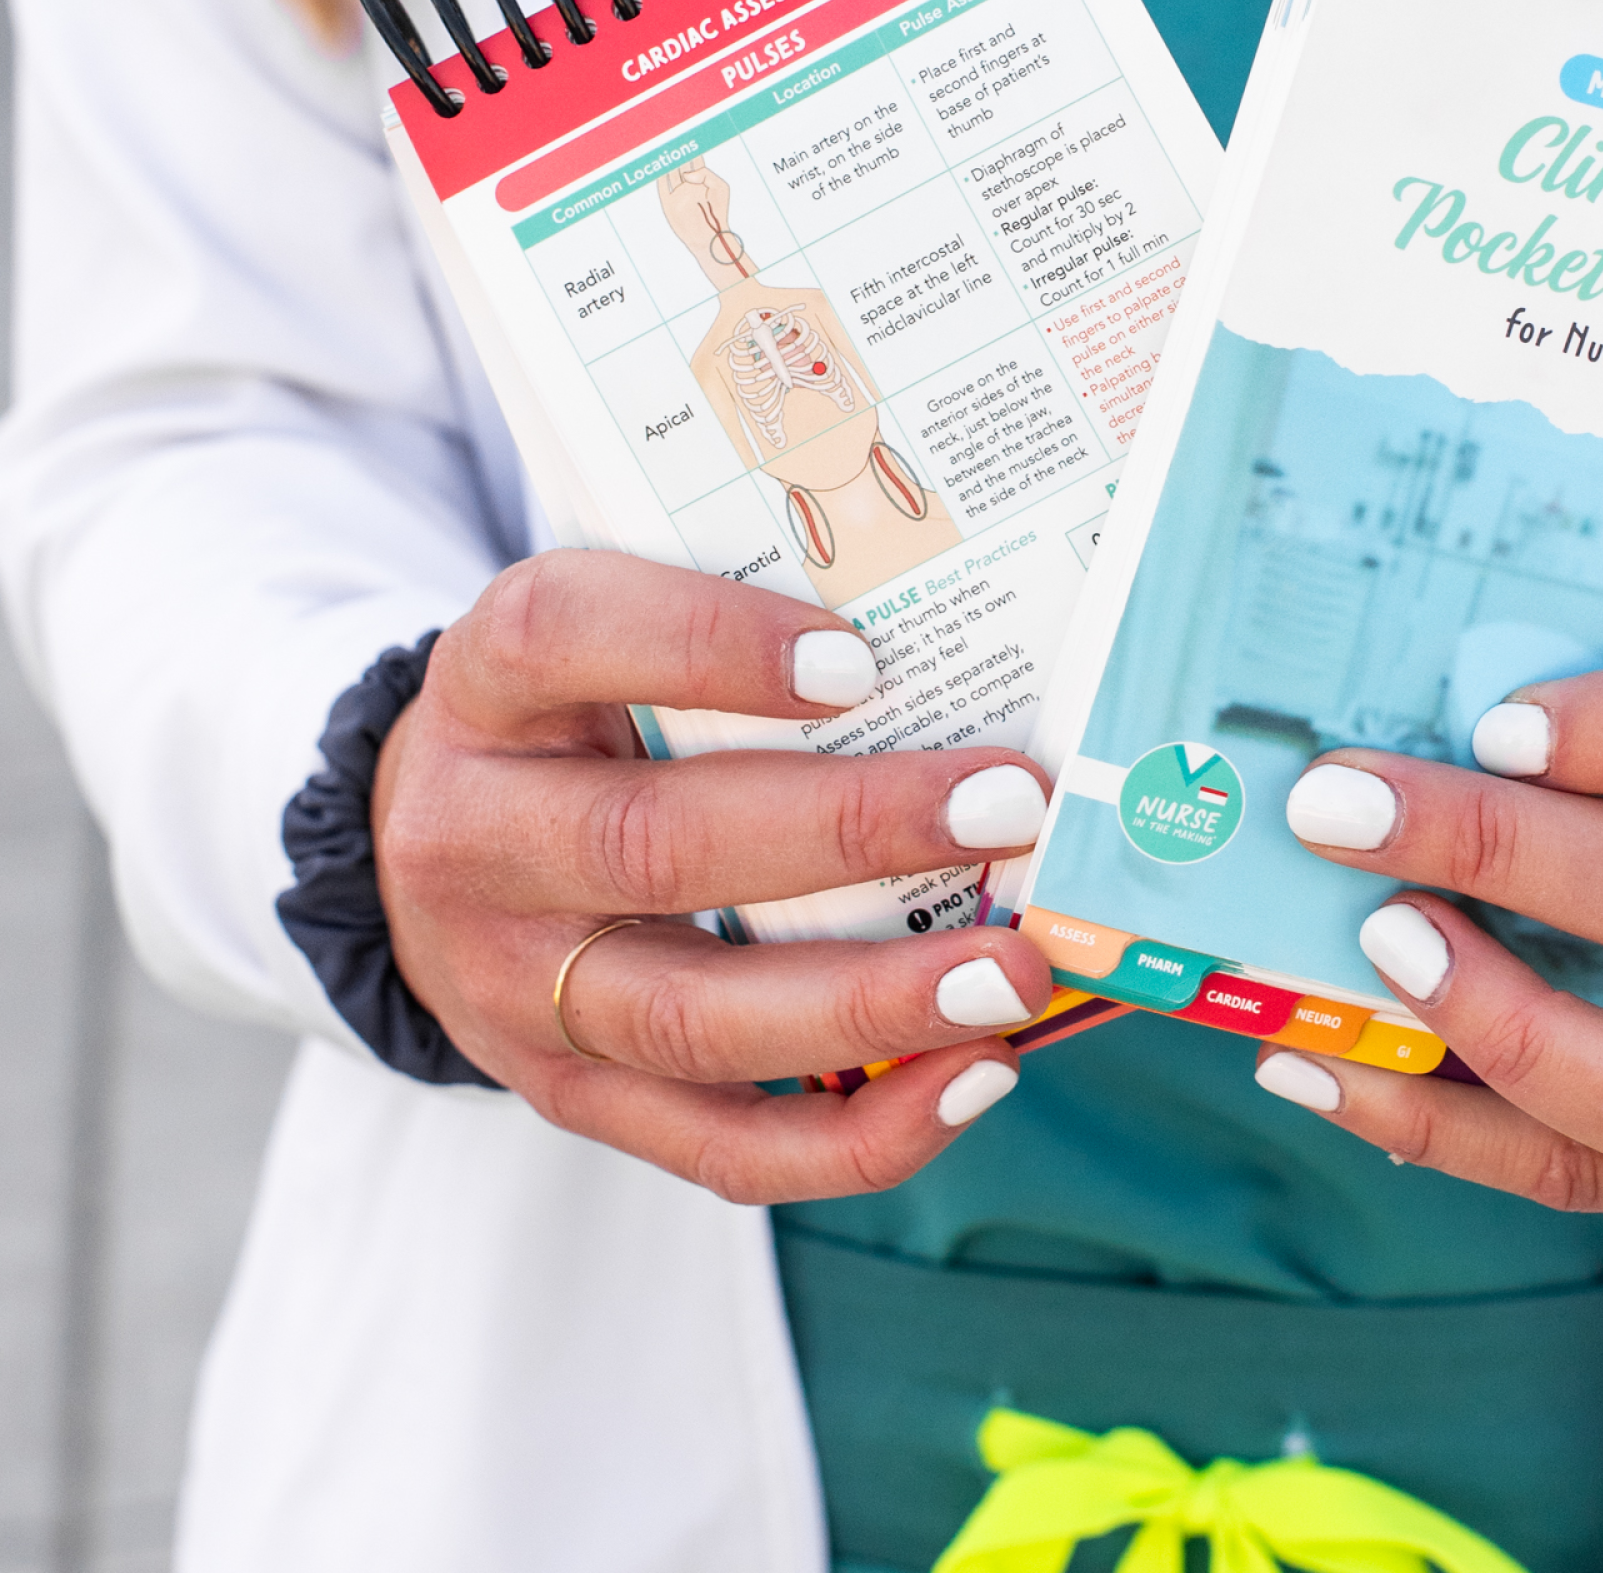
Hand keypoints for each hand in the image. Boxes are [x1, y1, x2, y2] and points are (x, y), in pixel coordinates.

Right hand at [370, 550, 1058, 1201]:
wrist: (423, 853)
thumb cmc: (576, 715)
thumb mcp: (603, 634)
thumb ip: (735, 626)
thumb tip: (967, 640)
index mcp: (486, 684)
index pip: (562, 632)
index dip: (706, 643)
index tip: (857, 659)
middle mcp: (476, 839)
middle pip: (655, 845)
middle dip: (851, 830)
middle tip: (1008, 805)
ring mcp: (515, 989)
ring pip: (692, 1017)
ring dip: (873, 1003)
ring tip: (1010, 974)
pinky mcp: (573, 1096)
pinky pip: (718, 1146)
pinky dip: (859, 1133)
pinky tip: (975, 1076)